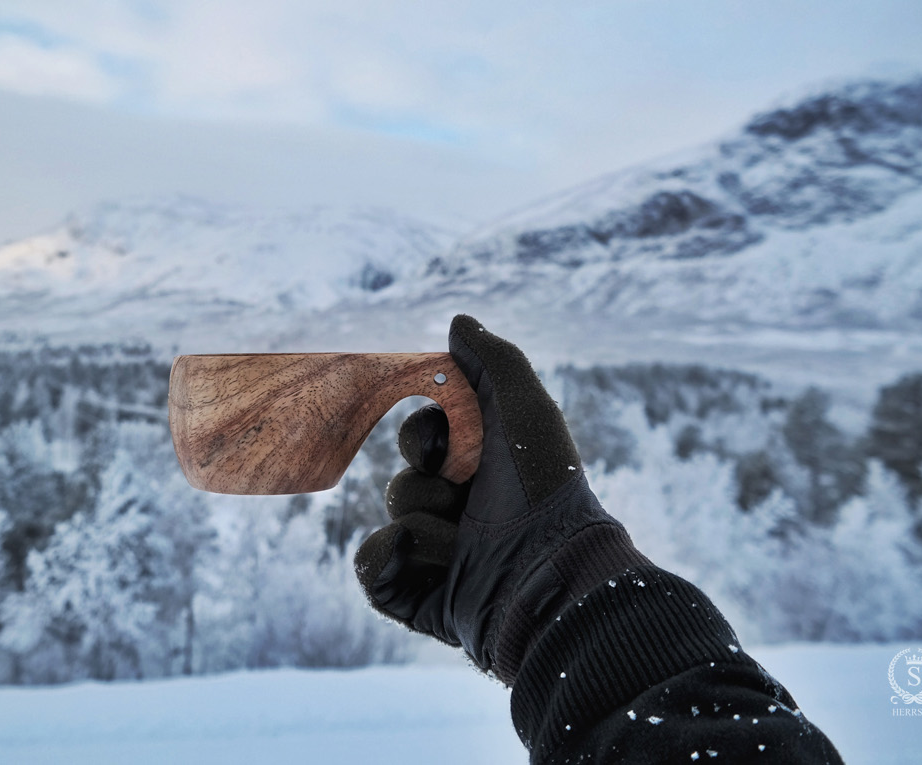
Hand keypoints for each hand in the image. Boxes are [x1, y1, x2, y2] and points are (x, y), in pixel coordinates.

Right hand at [354, 314, 648, 682]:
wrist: (550, 573)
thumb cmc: (543, 488)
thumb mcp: (523, 408)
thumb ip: (492, 359)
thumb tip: (457, 323)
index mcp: (486, 475)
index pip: (421, 442)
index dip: (422, 436)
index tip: (442, 445)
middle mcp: (465, 516)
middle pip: (403, 482)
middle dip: (424, 484)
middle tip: (460, 494)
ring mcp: (443, 560)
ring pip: (392, 523)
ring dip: (423, 525)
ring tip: (463, 542)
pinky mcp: (421, 599)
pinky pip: (371, 572)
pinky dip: (386, 561)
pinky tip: (421, 560)